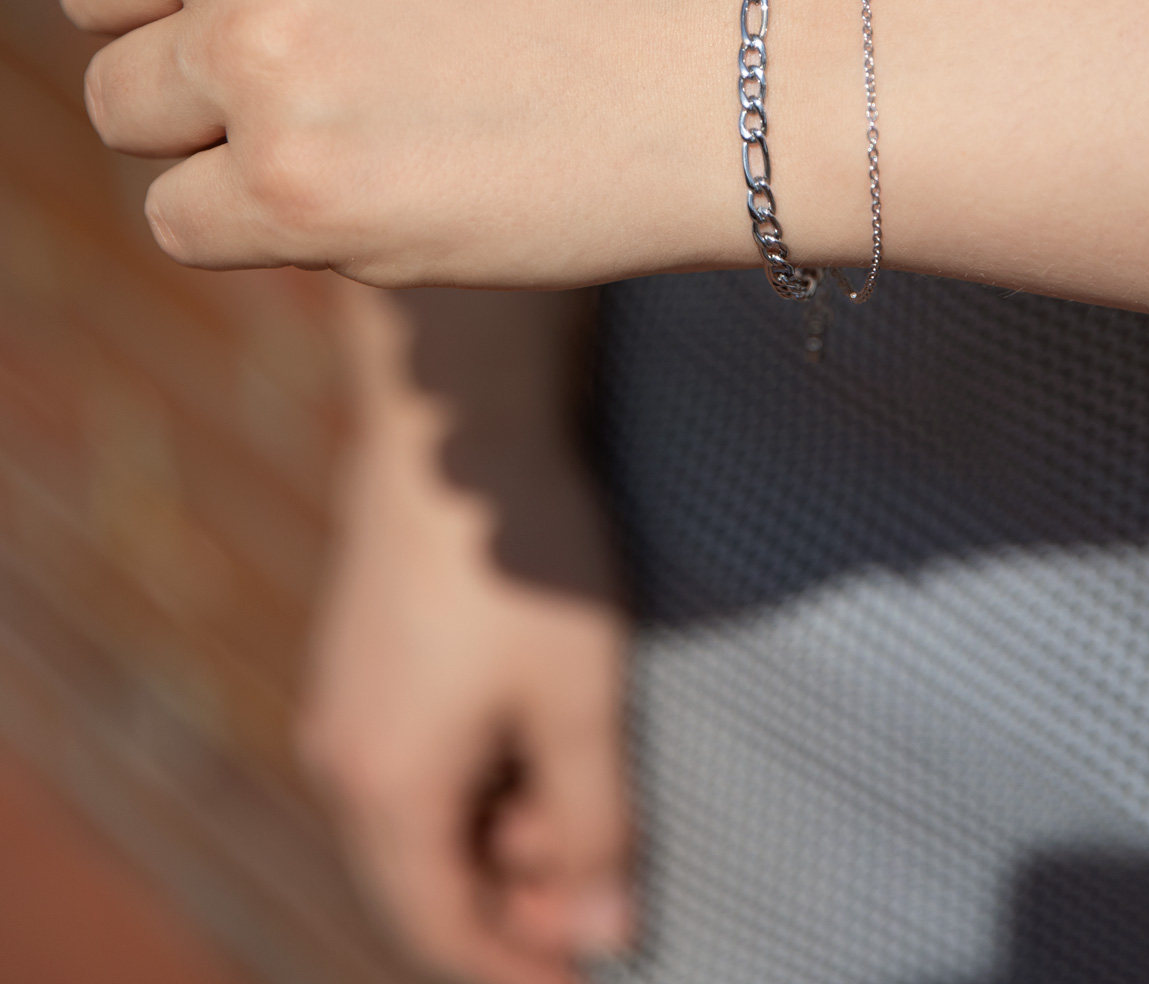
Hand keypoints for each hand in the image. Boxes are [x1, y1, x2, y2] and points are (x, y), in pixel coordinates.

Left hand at [31, 0, 760, 286]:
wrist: (735, 55)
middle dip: (187, 16)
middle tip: (344, 29)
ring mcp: (265, 56)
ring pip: (125, 110)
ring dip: (220, 120)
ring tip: (370, 98)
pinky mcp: (300, 194)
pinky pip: (179, 221)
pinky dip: (261, 216)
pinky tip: (376, 172)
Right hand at [301, 288, 631, 983]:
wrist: (457, 418)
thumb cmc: (523, 562)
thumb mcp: (579, 702)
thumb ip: (591, 827)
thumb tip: (603, 932)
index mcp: (384, 791)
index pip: (440, 931)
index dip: (517, 966)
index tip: (592, 969)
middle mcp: (341, 755)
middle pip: (425, 873)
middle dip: (518, 891)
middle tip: (609, 872)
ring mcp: (345, 695)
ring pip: (422, 808)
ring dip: (503, 821)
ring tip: (589, 787)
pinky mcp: (363, 646)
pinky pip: (413, 748)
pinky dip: (478, 765)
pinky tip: (543, 722)